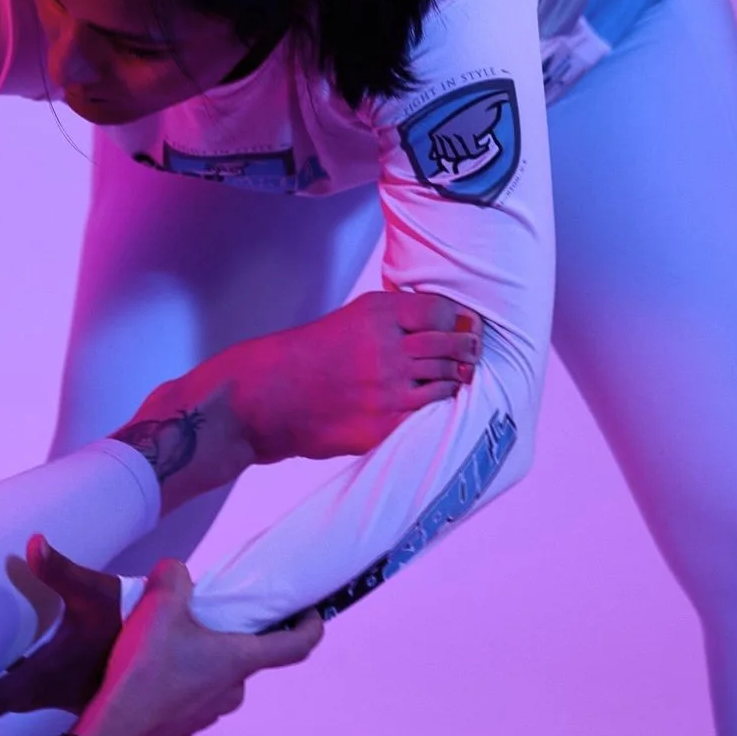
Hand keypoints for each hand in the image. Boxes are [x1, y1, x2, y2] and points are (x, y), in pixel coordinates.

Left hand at [0, 538, 124, 717]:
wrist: (169, 650)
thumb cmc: (129, 621)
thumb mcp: (95, 593)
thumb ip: (61, 570)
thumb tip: (33, 542)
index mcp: (46, 678)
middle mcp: (50, 694)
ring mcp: (62, 697)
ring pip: (12, 699)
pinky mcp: (73, 693)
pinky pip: (28, 693)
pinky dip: (8, 682)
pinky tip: (2, 663)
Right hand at [69, 560, 322, 735]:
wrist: (112, 730)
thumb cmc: (145, 669)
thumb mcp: (157, 607)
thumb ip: (172, 577)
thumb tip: (175, 571)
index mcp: (239, 660)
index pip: (296, 646)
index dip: (312, 626)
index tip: (311, 612)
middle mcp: (233, 690)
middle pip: (247, 658)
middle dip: (232, 636)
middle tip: (206, 618)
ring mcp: (210, 714)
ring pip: (217, 678)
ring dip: (204, 660)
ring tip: (170, 645)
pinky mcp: (184, 728)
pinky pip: (192, 698)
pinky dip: (181, 683)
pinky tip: (152, 674)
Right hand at [205, 290, 482, 464]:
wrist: (265, 398)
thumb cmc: (305, 357)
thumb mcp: (348, 320)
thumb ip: (392, 319)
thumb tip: (445, 323)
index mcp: (377, 315)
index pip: (442, 311)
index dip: (458, 319)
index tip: (463, 325)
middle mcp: (386, 348)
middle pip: (451, 345)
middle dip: (467, 349)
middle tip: (471, 352)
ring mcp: (387, 389)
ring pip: (447, 381)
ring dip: (453, 380)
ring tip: (453, 378)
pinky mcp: (384, 425)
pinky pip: (429, 413)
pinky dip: (435, 407)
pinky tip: (429, 402)